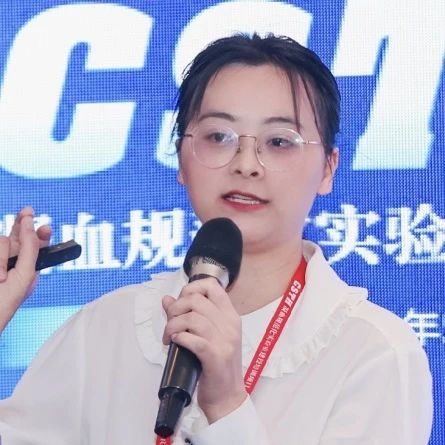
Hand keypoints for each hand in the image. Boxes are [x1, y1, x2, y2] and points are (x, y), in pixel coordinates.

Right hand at [0, 207, 50, 332]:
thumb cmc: (5, 303)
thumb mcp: (25, 275)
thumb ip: (30, 249)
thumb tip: (30, 224)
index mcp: (28, 267)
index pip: (35, 245)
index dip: (38, 233)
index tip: (45, 226)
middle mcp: (11, 261)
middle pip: (17, 236)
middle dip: (22, 223)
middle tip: (28, 212)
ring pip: (2, 241)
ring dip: (2, 257)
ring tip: (1, 278)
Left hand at [162, 278, 246, 423]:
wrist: (227, 397)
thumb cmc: (216, 365)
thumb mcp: (206, 336)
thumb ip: (187, 315)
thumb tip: (167, 299)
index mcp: (230, 316)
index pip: (212, 286)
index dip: (192, 288)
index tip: (181, 302)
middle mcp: (230, 324)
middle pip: (197, 300)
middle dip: (176, 309)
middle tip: (170, 323)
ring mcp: (225, 341)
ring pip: (192, 318)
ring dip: (173, 325)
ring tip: (169, 336)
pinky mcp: (216, 357)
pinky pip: (193, 339)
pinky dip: (179, 338)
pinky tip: (175, 343)